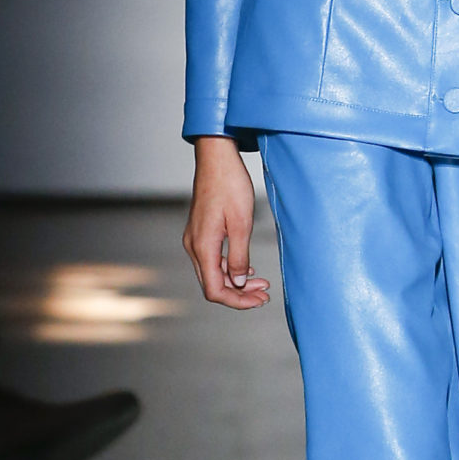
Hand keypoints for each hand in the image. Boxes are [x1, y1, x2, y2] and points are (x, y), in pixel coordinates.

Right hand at [182, 136, 271, 308]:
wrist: (217, 158)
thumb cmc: (230, 185)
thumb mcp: (241, 223)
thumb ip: (239, 256)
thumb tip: (238, 282)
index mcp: (203, 247)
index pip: (215, 290)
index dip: (237, 301)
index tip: (259, 300)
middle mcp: (194, 246)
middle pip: (213, 285)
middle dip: (239, 294)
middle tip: (264, 294)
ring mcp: (195, 239)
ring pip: (213, 273)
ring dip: (236, 281)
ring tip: (260, 282)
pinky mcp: (200, 232)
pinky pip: (213, 259)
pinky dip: (230, 267)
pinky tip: (247, 266)